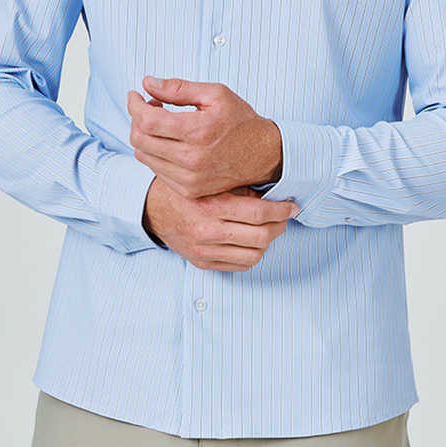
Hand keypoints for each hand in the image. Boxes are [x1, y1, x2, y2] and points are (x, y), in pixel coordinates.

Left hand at [127, 76, 281, 199]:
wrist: (264, 155)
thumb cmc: (240, 121)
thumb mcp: (215, 94)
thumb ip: (179, 88)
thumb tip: (147, 83)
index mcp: (198, 131)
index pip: (147, 120)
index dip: (134, 105)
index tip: (135, 95)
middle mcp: (191, 158)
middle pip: (140, 139)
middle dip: (136, 119)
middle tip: (149, 106)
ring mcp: (189, 178)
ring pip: (144, 156)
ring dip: (144, 136)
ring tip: (160, 123)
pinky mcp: (189, 190)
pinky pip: (156, 170)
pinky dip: (154, 153)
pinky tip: (168, 142)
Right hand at [143, 177, 296, 270]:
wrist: (154, 209)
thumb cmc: (187, 190)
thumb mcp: (211, 180)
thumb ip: (240, 187)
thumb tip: (274, 193)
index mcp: (212, 205)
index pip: (259, 213)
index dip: (282, 210)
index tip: (292, 205)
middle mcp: (208, 231)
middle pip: (261, 236)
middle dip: (280, 225)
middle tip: (284, 216)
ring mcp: (205, 250)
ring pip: (255, 255)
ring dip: (268, 242)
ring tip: (269, 228)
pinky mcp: (203, 262)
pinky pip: (240, 266)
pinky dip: (253, 254)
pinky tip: (253, 241)